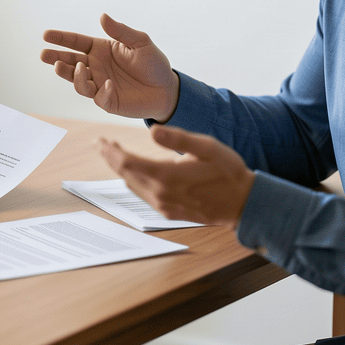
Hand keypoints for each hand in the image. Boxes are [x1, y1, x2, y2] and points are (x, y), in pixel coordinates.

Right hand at [40, 13, 179, 119]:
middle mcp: (96, 67)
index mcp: (100, 50)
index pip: (76, 42)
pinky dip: (101, 91)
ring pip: (78, 82)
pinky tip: (109, 84)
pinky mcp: (108, 102)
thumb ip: (121, 31)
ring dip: (72, 75)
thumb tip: (102, 16)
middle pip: (70, 62)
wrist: (167, 88)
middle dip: (56, 58)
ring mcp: (99, 85)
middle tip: (44, 55)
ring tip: (71, 67)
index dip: (61, 39)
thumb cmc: (153, 63)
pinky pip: (99, 97)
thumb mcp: (140, 42)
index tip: (46, 35)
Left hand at [97, 124, 254, 227]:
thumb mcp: (208, 148)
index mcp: (166, 176)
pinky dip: (133, 182)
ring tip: (114, 154)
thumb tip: (152, 131)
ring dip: (120, 170)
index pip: (125, 162)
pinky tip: (134, 173)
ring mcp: (164, 206)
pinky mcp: (169, 212)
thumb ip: (179, 139)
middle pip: (124, 174)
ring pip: (132, 186)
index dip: (110, 151)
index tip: (100, 140)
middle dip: (111, 158)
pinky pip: (143, 196)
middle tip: (102, 144)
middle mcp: (161, 194)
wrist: (244, 204)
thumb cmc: (228, 172)